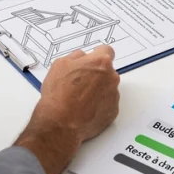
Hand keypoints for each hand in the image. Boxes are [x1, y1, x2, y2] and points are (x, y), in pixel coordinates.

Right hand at [16, 46, 120, 173]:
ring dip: (98, 90)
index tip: (91, 60)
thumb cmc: (59, 94)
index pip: (106, 51)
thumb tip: (82, 57)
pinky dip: (99, 105)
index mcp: (101, 62)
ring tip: (80, 99)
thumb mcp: (60, 64)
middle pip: (108, 71)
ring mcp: (114, 96)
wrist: (60, 123)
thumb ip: (76, 56)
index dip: (97, 55)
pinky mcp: (113, 112)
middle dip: (97, 74)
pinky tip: (85, 109)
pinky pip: (108, 104)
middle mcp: (112, 78)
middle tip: (80, 82)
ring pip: (108, 88)